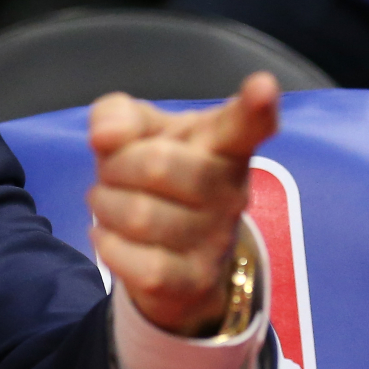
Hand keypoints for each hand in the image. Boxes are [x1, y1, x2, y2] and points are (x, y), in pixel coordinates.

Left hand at [86, 73, 279, 336]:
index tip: (262, 88)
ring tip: (112, 205)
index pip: (243, 124)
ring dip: (106, 206)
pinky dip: (109, 248)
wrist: (168, 253)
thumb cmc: (155, 175)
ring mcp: (215, 238)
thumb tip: (106, 137)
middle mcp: (229, 189)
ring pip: (139, 216)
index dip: (254, 107)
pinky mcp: (195, 280)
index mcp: (220, 143)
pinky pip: (140, 264)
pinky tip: (112, 239)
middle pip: (156, 165)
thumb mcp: (134, 132)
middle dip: (115, 167)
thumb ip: (117, 115)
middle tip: (114, 173)